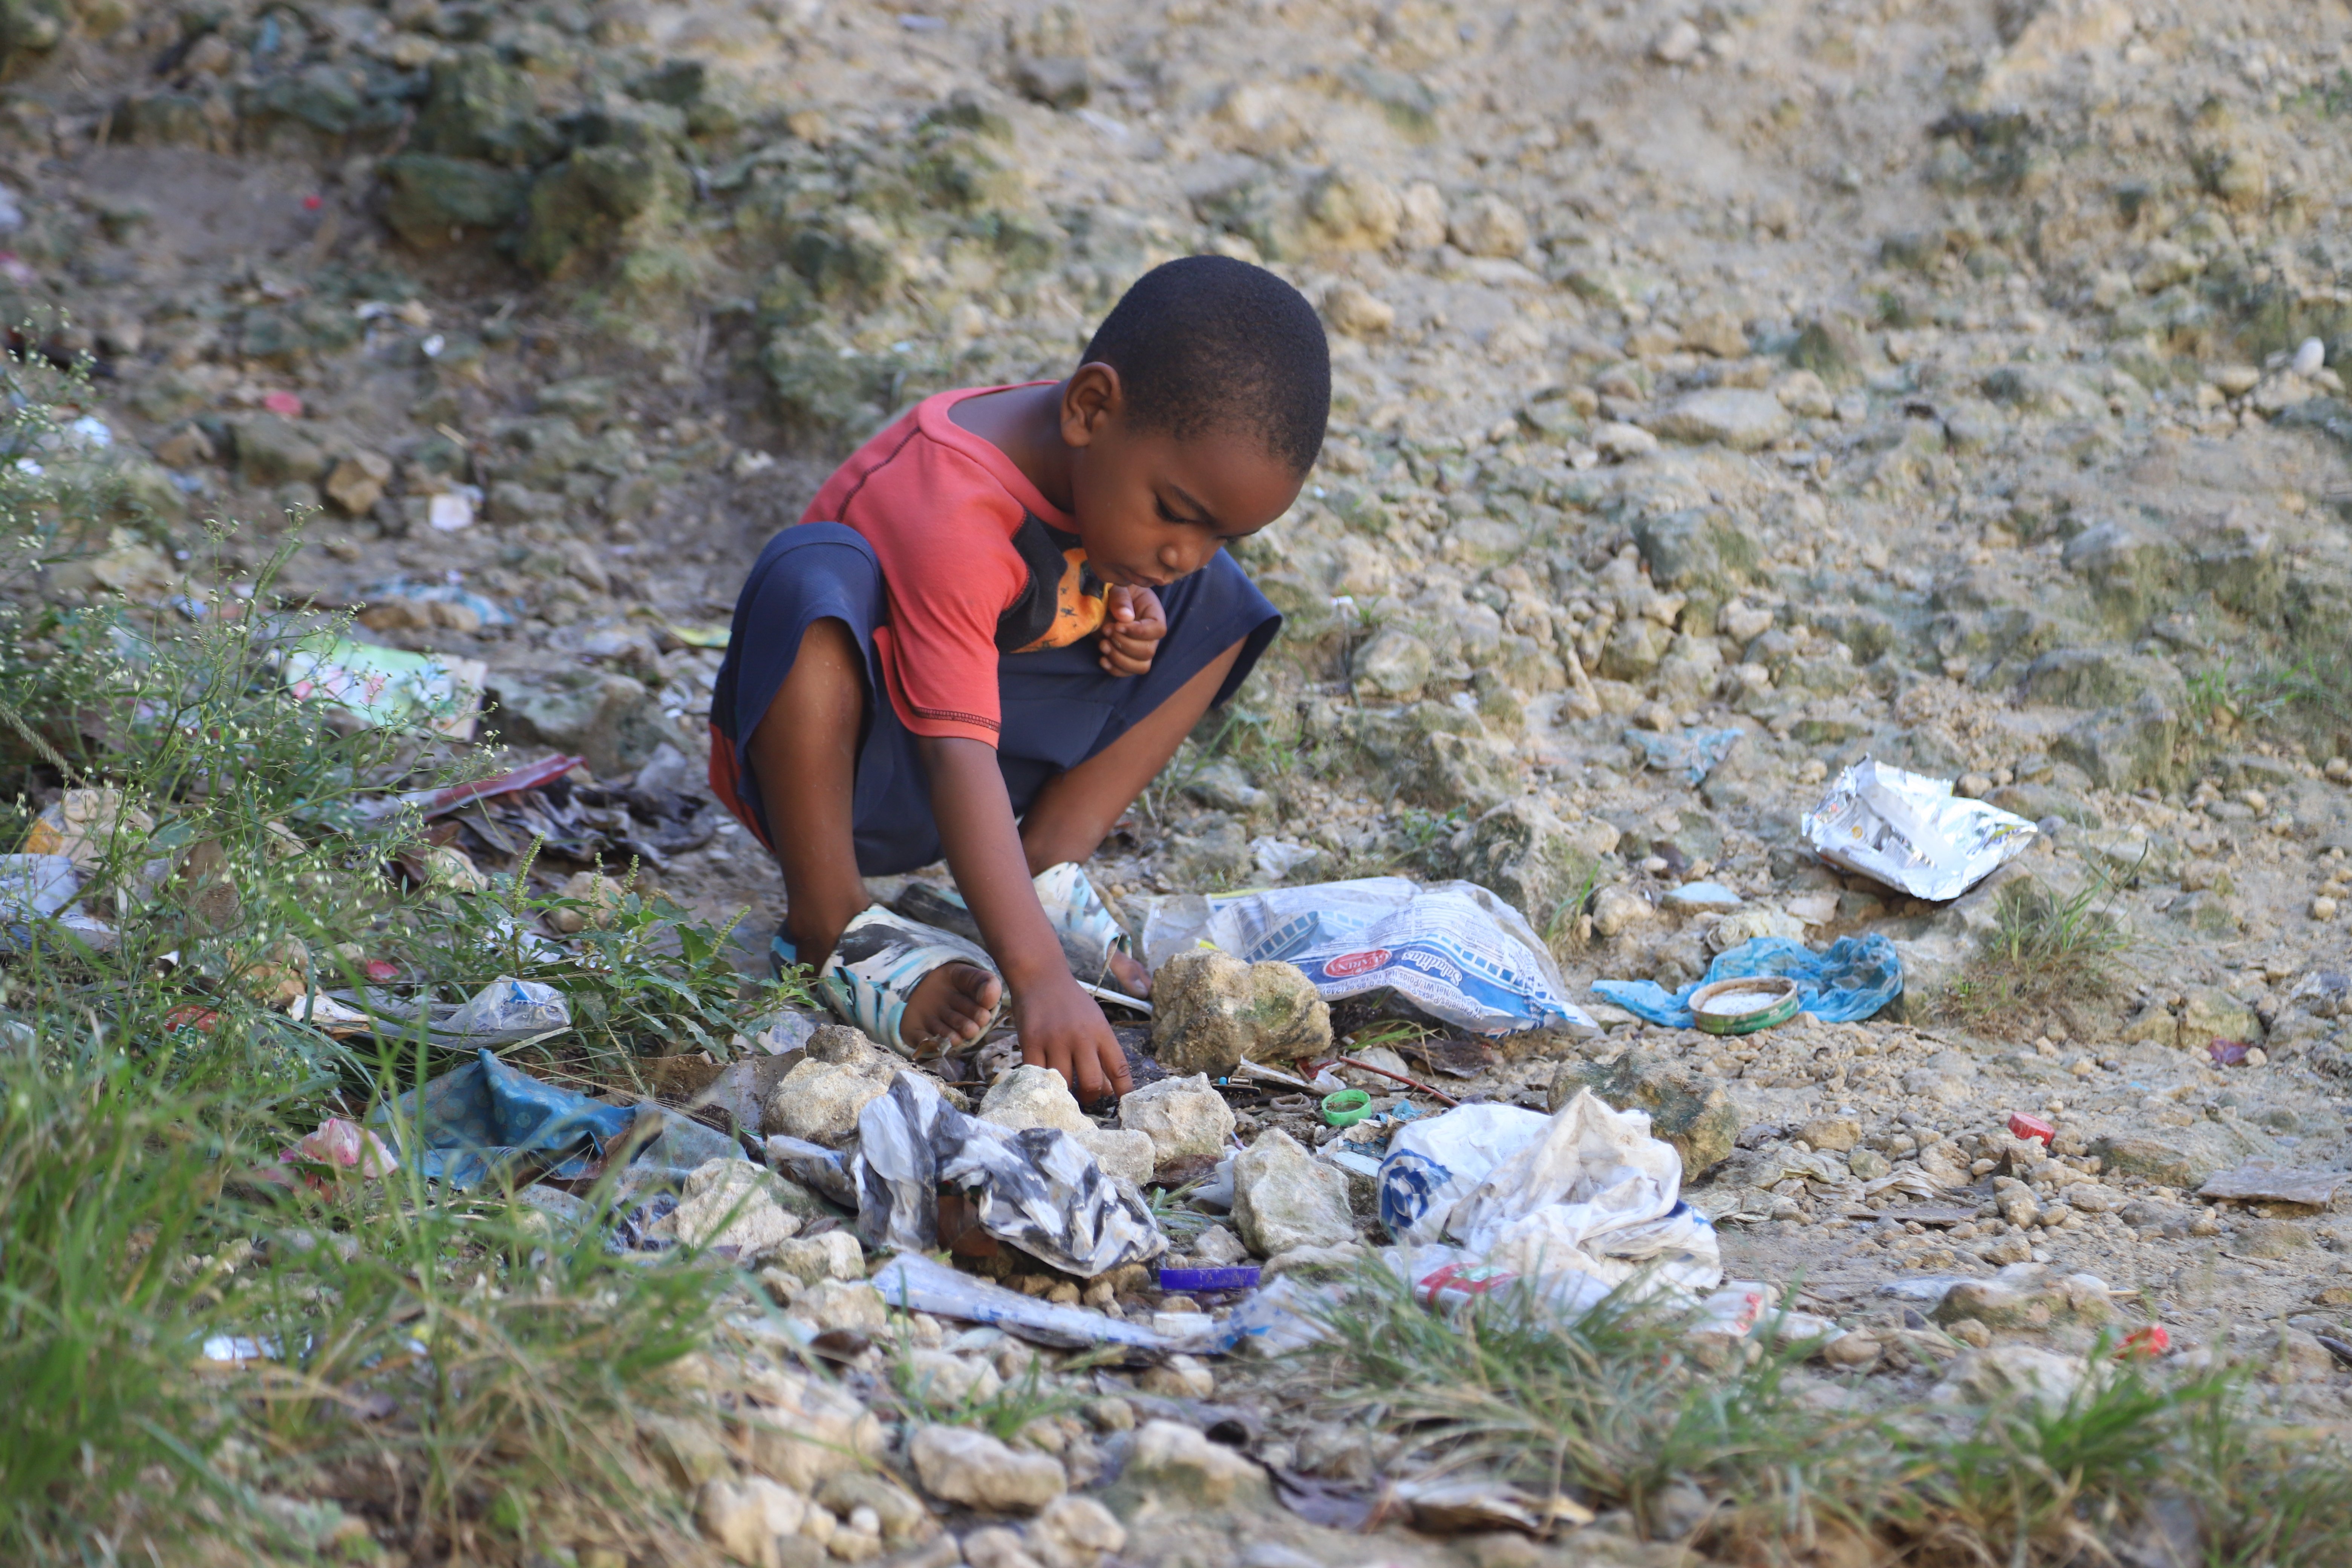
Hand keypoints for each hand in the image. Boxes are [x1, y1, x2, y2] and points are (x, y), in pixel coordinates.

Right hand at [1012, 972, 1132, 1105]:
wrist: (1040, 976)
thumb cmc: (1071, 1003)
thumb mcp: (1095, 1021)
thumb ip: (1103, 1053)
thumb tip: (1110, 1091)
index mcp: (1101, 1032)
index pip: (1119, 1068)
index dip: (1124, 1091)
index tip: (1123, 1105)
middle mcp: (1081, 1037)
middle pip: (1092, 1083)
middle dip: (1091, 1098)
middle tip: (1086, 1099)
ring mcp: (1055, 1040)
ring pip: (1064, 1084)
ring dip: (1066, 1095)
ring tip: (1066, 1094)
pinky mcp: (1031, 1042)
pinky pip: (1037, 1075)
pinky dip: (1042, 1084)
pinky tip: (1044, 1084)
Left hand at [1098, 584, 1166, 676]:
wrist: (1103, 601)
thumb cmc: (1114, 590)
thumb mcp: (1118, 587)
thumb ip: (1121, 598)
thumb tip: (1125, 617)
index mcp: (1153, 614)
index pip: (1158, 630)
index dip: (1139, 632)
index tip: (1117, 625)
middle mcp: (1150, 635)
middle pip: (1148, 651)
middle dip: (1124, 644)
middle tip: (1106, 631)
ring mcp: (1140, 649)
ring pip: (1141, 666)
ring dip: (1119, 659)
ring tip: (1103, 644)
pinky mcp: (1127, 658)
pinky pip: (1127, 672)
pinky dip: (1114, 669)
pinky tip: (1102, 659)